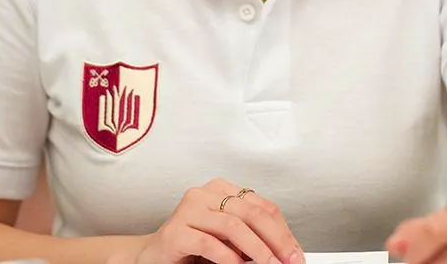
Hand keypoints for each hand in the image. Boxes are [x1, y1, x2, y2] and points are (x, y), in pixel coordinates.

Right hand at [130, 179, 302, 263]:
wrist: (150, 258)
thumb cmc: (191, 249)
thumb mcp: (228, 240)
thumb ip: (251, 238)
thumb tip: (283, 252)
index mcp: (221, 190)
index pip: (262, 206)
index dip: (283, 231)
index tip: (296, 253)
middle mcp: (204, 194)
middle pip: (252, 213)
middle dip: (276, 240)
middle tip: (289, 261)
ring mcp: (188, 210)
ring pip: (233, 225)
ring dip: (257, 250)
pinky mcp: (175, 231)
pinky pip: (209, 242)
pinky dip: (229, 258)